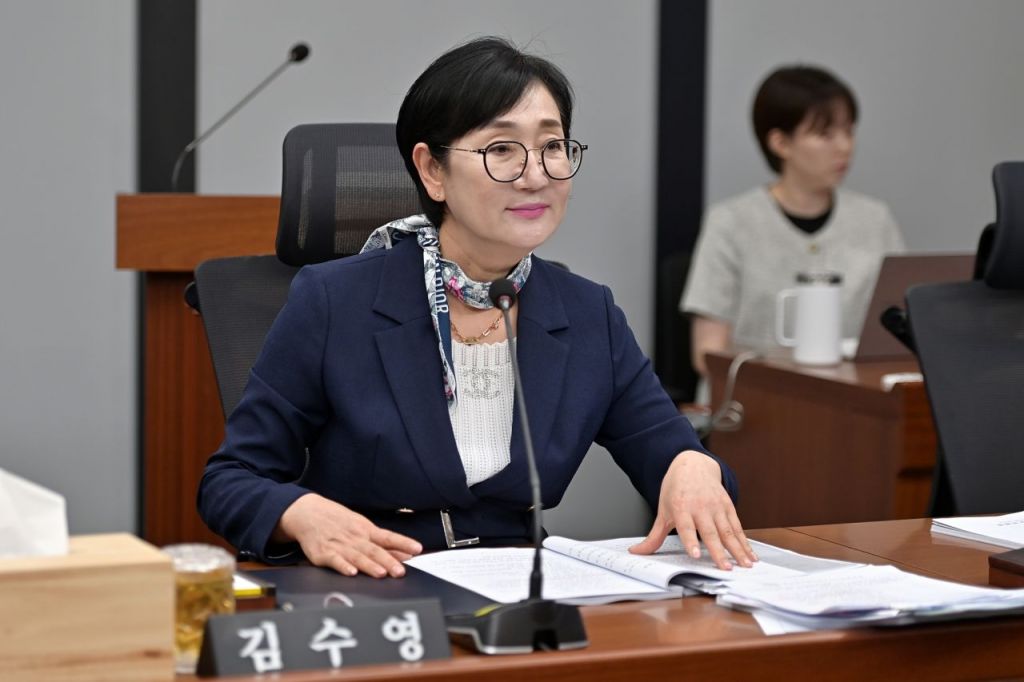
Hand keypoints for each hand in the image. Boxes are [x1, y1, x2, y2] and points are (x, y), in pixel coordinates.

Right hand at [275, 493, 422, 577]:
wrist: (308, 512)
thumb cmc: (338, 521)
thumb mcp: (362, 526)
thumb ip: (383, 543)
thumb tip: (406, 553)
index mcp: (366, 530)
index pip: (388, 537)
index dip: (403, 543)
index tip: (417, 549)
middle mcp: (355, 537)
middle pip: (374, 550)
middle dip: (388, 561)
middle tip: (400, 571)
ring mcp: (339, 545)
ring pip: (357, 556)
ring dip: (369, 565)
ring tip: (381, 573)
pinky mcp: (323, 553)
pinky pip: (334, 560)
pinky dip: (343, 566)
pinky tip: (351, 572)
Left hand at [629, 450, 755, 569]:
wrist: (692, 464)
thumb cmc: (676, 488)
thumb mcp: (662, 510)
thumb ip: (654, 536)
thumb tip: (636, 552)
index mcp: (681, 507)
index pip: (686, 527)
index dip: (691, 541)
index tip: (696, 555)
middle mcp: (700, 507)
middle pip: (710, 532)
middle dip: (719, 552)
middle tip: (726, 568)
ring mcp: (716, 506)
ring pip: (728, 531)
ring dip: (738, 549)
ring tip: (745, 565)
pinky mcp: (728, 505)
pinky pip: (738, 526)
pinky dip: (745, 541)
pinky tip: (750, 554)